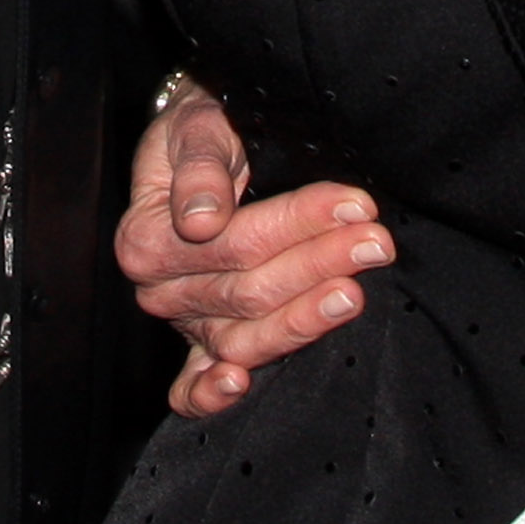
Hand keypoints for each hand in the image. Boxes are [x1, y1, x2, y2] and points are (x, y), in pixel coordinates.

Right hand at [117, 81, 396, 417]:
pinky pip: (192, 387)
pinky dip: (211, 396)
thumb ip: (200, 166)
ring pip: (244, 338)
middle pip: (249, 291)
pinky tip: (242, 387)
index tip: (354, 204)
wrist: (194, 147)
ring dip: (303, 319)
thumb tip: (200, 219)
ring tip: (354, 293)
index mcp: (147, 238)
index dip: (298, 223)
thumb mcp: (197, 127)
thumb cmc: (200, 133)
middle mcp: (160, 289)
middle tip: (376, 243)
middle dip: (319, 265)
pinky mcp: (199, 344)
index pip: (236, 241)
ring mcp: (183, 323)